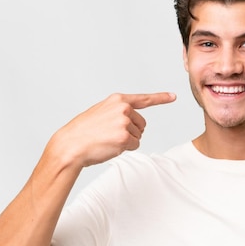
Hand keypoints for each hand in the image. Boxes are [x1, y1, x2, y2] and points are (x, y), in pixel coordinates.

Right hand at [51, 92, 175, 167]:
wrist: (71, 145)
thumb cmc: (84, 131)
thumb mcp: (101, 112)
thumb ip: (118, 112)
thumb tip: (136, 123)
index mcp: (117, 100)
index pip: (143, 99)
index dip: (161, 98)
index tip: (173, 96)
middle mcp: (123, 108)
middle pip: (142, 124)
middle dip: (131, 131)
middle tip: (110, 134)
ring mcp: (124, 122)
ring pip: (138, 135)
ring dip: (126, 141)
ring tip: (107, 139)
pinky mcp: (125, 137)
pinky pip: (135, 145)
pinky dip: (125, 148)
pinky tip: (110, 145)